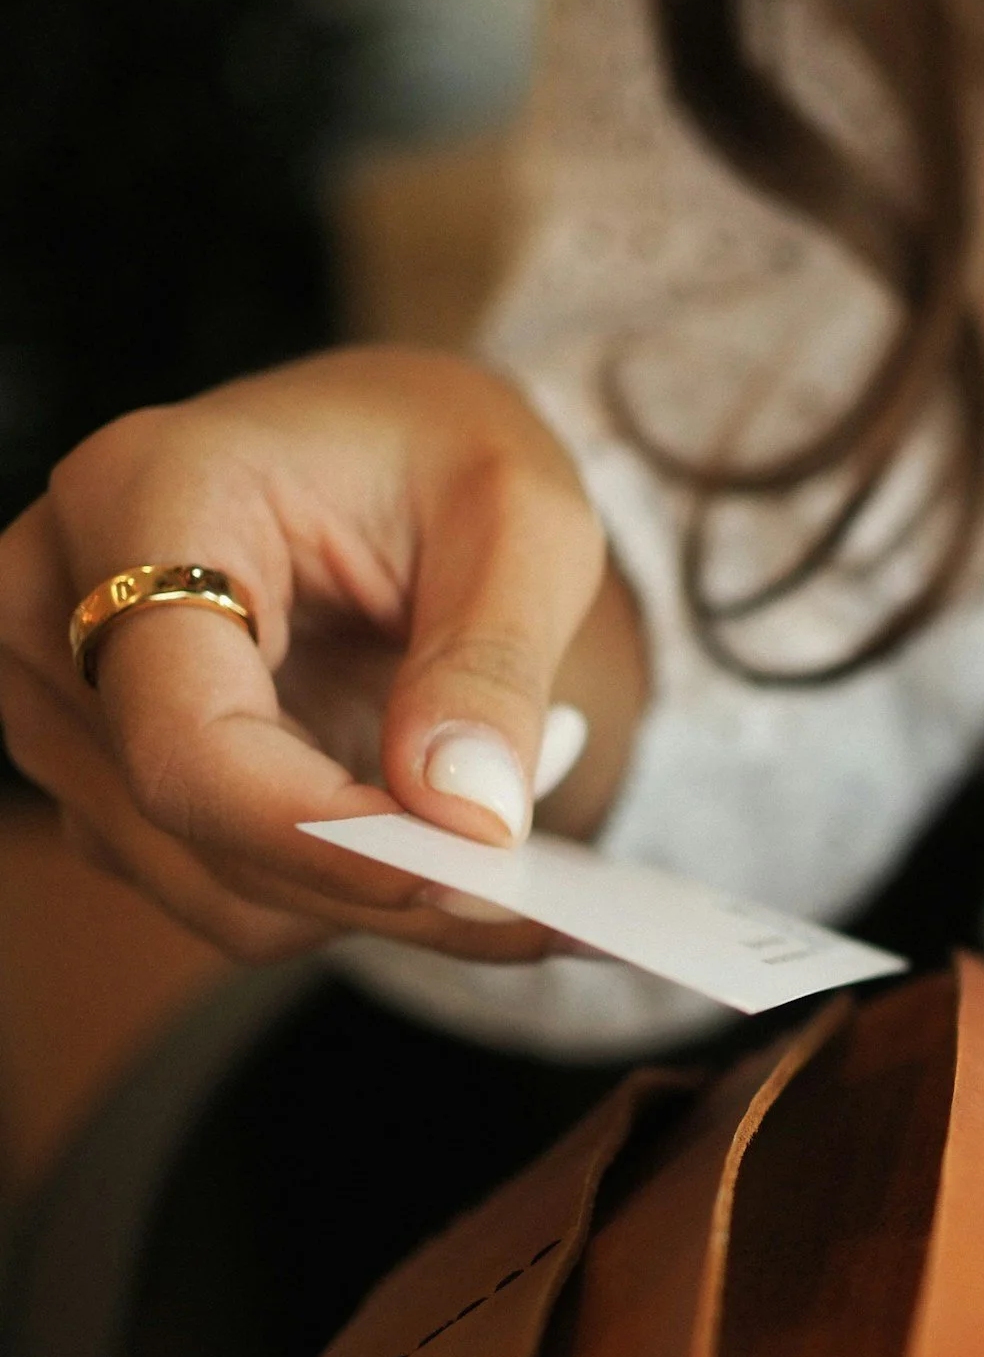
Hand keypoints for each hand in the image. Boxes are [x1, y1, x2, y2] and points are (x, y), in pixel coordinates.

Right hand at [0, 346, 647, 961]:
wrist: (390, 448)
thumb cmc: (448, 456)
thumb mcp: (522, 522)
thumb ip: (492, 663)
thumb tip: (467, 816)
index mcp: (140, 501)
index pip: (187, 735)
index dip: (323, 833)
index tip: (471, 876)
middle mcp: (56, 610)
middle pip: (201, 828)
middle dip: (387, 884)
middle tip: (556, 908)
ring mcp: (66, 705)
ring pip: (219, 884)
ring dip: (382, 901)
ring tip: (520, 864)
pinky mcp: (111, 775)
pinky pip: (235, 886)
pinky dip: (357, 893)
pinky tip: (452, 854)